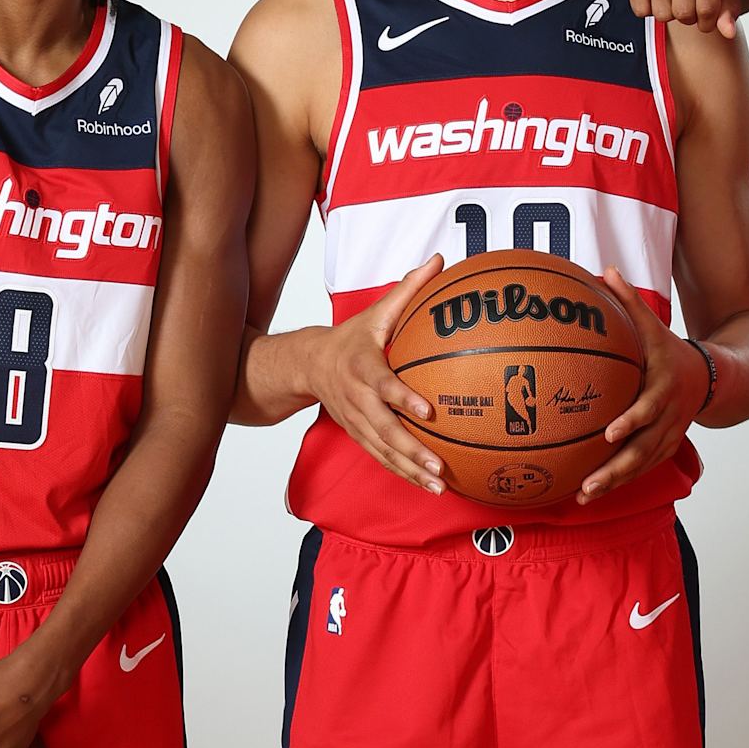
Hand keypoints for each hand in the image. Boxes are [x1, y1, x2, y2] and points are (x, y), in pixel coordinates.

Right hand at [312, 258, 446, 491]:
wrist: (308, 365)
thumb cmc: (350, 338)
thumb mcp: (376, 311)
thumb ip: (409, 289)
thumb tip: (439, 260)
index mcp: (362, 367)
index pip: (384, 385)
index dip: (403, 399)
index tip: (429, 411)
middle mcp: (357, 399)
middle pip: (384, 430)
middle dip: (412, 451)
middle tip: (440, 466)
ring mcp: (356, 422)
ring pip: (384, 451)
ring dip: (411, 471)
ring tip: (440, 487)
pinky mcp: (357, 436)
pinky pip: (382, 458)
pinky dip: (404, 474)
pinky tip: (428, 486)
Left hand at [576, 273, 711, 502]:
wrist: (713, 377)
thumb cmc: (671, 350)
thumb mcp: (654, 325)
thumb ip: (630, 302)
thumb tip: (606, 269)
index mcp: (663, 388)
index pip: (648, 408)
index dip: (631, 421)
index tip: (609, 432)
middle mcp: (668, 417)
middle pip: (643, 448)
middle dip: (616, 468)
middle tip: (588, 482)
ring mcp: (668, 436)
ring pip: (641, 465)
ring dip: (614, 482)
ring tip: (584, 494)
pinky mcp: (665, 448)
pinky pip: (642, 468)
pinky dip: (620, 482)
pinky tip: (592, 492)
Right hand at [619, 0, 740, 34]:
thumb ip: (729, 4)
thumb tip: (728, 33)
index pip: (708, 9)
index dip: (707, 22)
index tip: (704, 16)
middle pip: (684, 14)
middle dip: (686, 16)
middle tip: (685, 2)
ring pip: (661, 14)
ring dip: (666, 12)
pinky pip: (641, 9)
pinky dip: (647, 7)